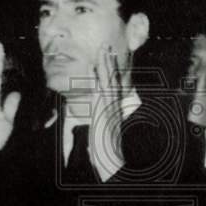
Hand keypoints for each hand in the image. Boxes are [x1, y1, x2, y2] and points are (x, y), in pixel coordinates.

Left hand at [90, 47, 124, 180]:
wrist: (112, 159)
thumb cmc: (106, 148)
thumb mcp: (104, 132)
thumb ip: (102, 122)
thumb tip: (101, 118)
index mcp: (113, 108)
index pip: (113, 84)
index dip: (110, 71)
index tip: (109, 57)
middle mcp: (113, 105)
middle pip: (112, 78)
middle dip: (108, 62)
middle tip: (106, 46)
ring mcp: (108, 106)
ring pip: (107, 80)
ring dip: (104, 64)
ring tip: (103, 49)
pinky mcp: (102, 108)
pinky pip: (98, 89)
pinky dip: (95, 76)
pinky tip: (91, 66)